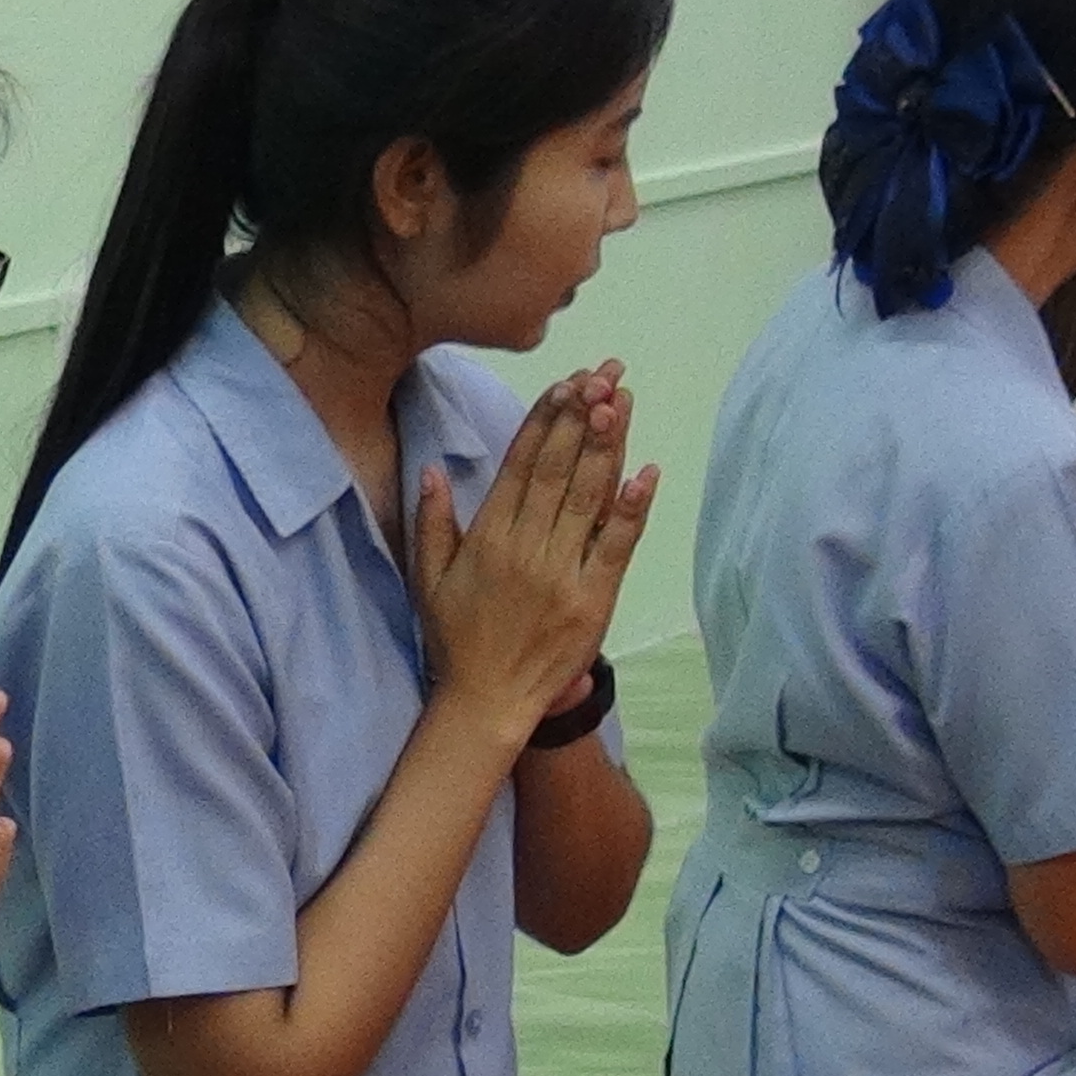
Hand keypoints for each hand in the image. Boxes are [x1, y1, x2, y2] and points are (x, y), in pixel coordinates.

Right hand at [412, 365, 655, 741]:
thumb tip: (432, 469)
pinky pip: (615, 546)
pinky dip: (632, 509)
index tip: (567, 382)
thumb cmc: (457, 637)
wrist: (487, 700)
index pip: (522, 464)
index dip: (546, 419)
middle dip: (583, 416)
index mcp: (488, 537)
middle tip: (605, 375)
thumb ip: (432, 522)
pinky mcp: (593, 600)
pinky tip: (646, 471)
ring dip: (608, 445)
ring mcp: (561, 574)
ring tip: (623, 401)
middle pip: (559, 469)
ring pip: (588, 497)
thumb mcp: (429, 578)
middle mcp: (525, 548)